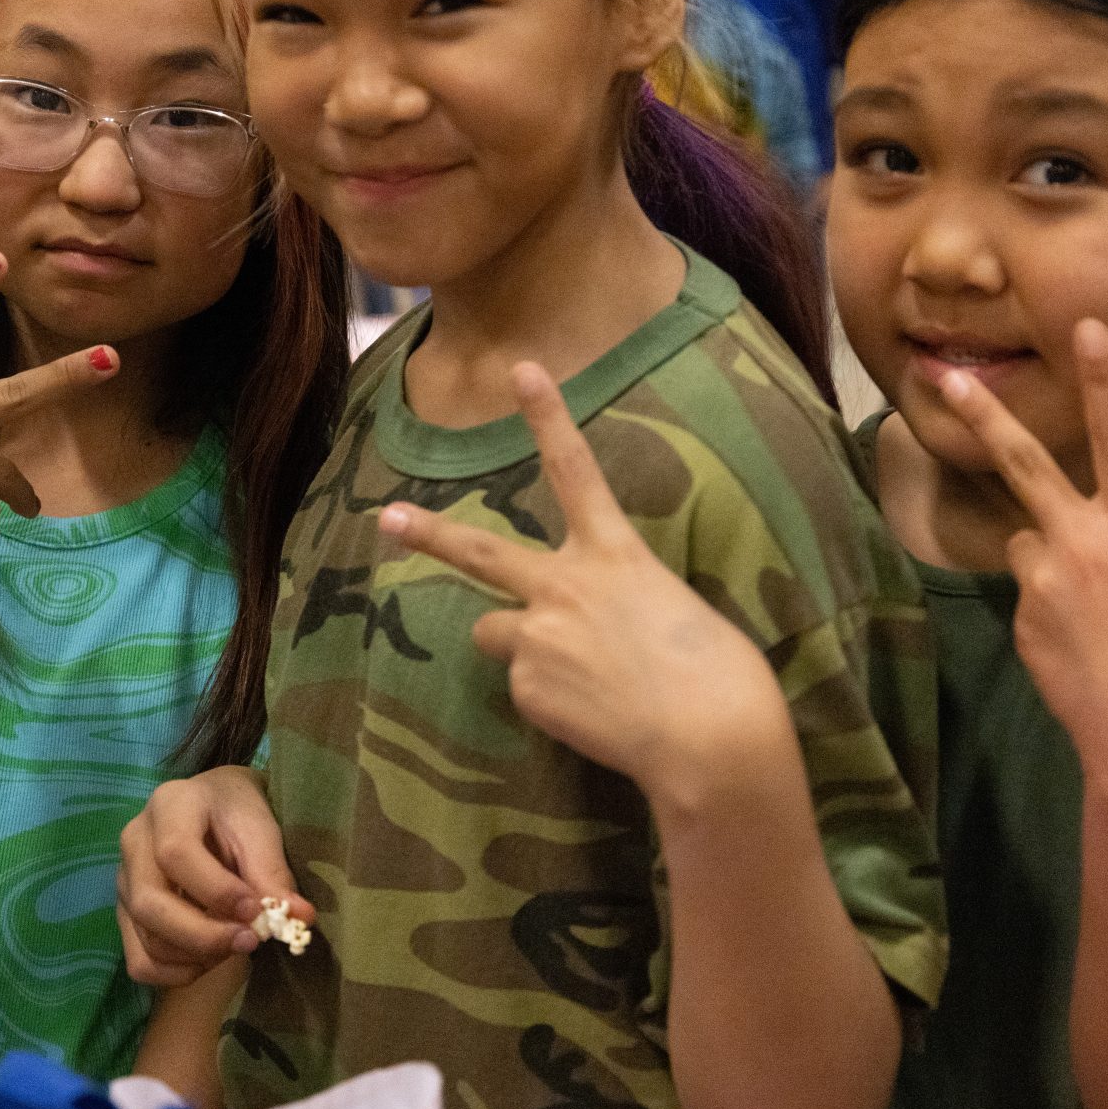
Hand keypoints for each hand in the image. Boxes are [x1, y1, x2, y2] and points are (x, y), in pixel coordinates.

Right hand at [117, 766, 307, 987]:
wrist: (212, 806)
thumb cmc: (237, 814)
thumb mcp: (259, 829)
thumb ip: (273, 872)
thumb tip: (301, 918)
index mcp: (168, 806)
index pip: (175, 854)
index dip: (216, 891)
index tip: (255, 911)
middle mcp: (134, 843)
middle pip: (150, 903)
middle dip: (204, 935)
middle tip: (249, 941)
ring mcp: (124, 881)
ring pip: (146, 937)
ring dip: (195, 955)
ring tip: (235, 944)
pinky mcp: (125, 914)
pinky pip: (140, 961)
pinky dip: (176, 973)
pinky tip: (209, 959)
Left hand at [377, 364, 791, 810]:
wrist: (710, 738)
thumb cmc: (718, 675)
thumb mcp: (670, 609)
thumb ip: (614, 601)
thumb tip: (581, 630)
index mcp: (615, 553)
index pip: (575, 469)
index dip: (547, 416)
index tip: (522, 370)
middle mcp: (564, 585)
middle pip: (480, 551)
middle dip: (430, 534)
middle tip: (389, 519)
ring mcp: (537, 636)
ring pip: (495, 633)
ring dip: (519, 645)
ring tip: (579, 677)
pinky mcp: (528, 687)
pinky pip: (523, 687)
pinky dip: (548, 697)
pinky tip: (591, 712)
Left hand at [930, 318, 1107, 787]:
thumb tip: (1093, 552)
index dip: (1104, 380)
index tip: (1086, 327)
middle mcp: (1086, 544)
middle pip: (1024, 464)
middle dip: (984, 415)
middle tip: (943, 375)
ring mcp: (1044, 582)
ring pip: (1028, 545)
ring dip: (1047, 563)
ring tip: (1094, 620)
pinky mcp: (1020, 620)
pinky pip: (1028, 598)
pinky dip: (1047, 613)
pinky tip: (1079, 651)